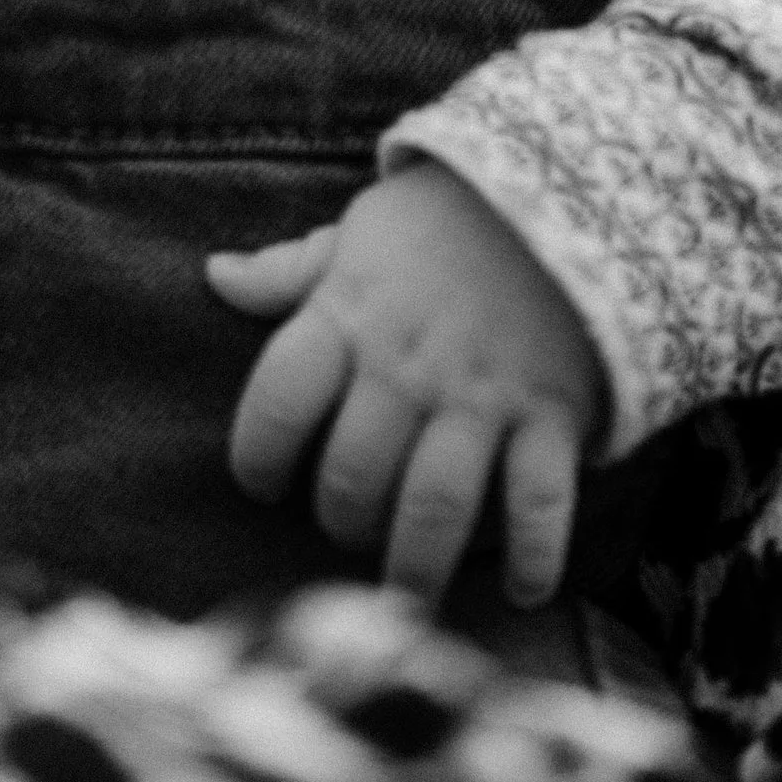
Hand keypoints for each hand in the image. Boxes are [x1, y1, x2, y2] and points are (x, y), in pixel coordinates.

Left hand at [207, 165, 608, 607]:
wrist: (567, 184)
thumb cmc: (445, 218)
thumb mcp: (360, 232)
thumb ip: (289, 271)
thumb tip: (214, 276)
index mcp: (349, 317)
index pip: (276, 401)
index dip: (255, 456)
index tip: (262, 482)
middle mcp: (409, 365)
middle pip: (353, 475)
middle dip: (342, 524)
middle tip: (350, 531)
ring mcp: (484, 394)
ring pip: (435, 505)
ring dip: (416, 565)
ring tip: (408, 597)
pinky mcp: (552, 412)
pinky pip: (541, 501)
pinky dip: (535, 556)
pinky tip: (524, 592)